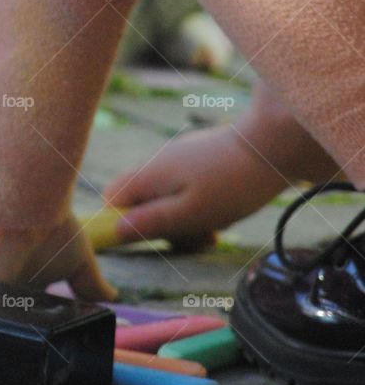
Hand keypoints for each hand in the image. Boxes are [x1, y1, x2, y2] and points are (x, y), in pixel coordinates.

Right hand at [102, 123, 286, 249]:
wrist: (273, 145)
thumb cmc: (232, 183)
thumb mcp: (190, 213)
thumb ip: (152, 222)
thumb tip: (115, 230)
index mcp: (149, 175)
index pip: (112, 199)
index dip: (120, 222)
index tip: (149, 238)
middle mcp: (157, 164)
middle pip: (139, 203)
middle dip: (162, 227)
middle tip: (193, 238)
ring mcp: (178, 160)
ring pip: (166, 200)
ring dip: (184, 221)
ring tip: (214, 228)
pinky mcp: (198, 161)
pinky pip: (186, 191)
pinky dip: (199, 207)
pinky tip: (223, 213)